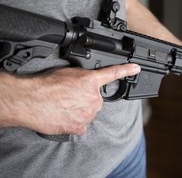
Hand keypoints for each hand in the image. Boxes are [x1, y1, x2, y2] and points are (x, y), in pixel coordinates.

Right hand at [0, 64, 140, 134]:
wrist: (31, 100)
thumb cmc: (46, 84)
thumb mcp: (68, 72)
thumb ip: (83, 77)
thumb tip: (85, 82)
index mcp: (91, 81)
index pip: (113, 73)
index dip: (127, 70)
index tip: (136, 69)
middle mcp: (93, 98)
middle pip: (96, 100)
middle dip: (87, 99)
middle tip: (70, 97)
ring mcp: (88, 114)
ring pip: (89, 112)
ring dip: (80, 110)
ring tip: (64, 106)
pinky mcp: (79, 126)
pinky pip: (81, 125)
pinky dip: (75, 122)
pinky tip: (65, 117)